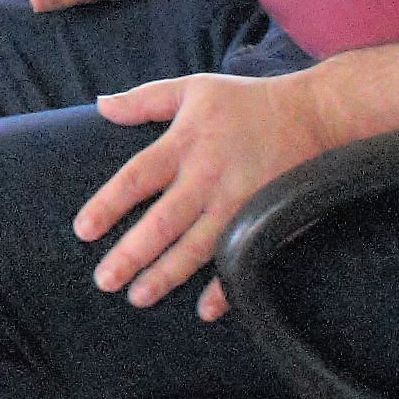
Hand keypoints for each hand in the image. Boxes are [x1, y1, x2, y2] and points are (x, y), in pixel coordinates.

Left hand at [76, 69, 349, 316]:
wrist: (316, 115)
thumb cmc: (247, 102)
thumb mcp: (192, 89)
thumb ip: (144, 100)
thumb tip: (101, 105)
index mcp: (185, 144)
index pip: (136, 178)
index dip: (108, 205)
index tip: (82, 231)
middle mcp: (209, 177)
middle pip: (163, 221)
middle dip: (132, 253)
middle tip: (104, 281)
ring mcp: (239, 201)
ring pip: (198, 246)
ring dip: (168, 275)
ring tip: (138, 297)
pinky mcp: (267, 218)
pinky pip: (243, 257)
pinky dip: (226, 287)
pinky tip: (205, 310)